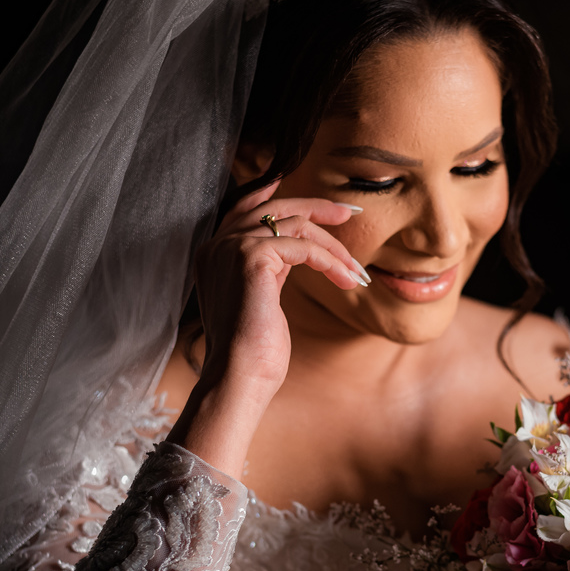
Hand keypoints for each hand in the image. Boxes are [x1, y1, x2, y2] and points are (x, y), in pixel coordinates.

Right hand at [193, 180, 366, 397]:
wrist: (239, 376)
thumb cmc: (253, 350)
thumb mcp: (262, 298)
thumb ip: (272, 270)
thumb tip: (300, 252)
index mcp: (214, 254)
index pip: (246, 209)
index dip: (279, 194)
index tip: (313, 199)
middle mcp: (217, 245)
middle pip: (273, 207)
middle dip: (315, 207)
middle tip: (348, 213)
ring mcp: (231, 247)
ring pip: (295, 225)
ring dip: (333, 247)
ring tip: (355, 272)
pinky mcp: (252, 256)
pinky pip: (305, 247)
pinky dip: (330, 262)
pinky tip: (346, 280)